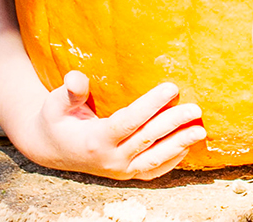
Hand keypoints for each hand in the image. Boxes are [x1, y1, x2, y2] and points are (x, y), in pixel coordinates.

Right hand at [15, 71, 205, 180]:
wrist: (51, 149)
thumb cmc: (55, 119)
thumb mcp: (54, 103)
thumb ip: (69, 91)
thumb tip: (76, 79)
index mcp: (94, 140)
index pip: (129, 121)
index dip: (150, 104)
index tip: (171, 88)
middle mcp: (110, 159)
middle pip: (147, 139)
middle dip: (173, 123)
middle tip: (194, 108)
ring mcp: (120, 170)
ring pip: (155, 159)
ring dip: (180, 145)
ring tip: (200, 130)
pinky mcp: (127, 174)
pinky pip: (153, 170)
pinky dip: (172, 160)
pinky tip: (187, 146)